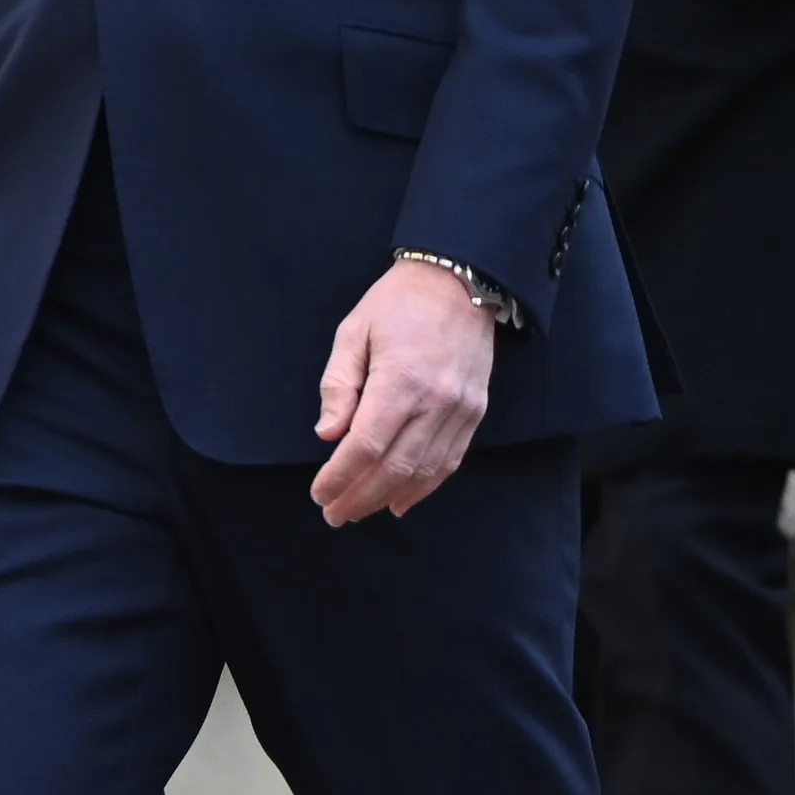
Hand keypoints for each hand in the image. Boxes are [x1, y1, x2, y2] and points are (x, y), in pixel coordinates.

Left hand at [310, 257, 495, 526]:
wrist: (460, 280)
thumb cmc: (398, 304)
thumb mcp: (352, 333)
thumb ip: (338, 386)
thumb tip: (328, 435)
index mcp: (400, 382)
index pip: (364, 447)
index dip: (339, 477)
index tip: (319, 493)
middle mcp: (434, 403)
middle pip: (393, 468)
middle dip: (359, 497)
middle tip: (333, 514)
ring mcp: (460, 411)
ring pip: (423, 472)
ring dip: (388, 497)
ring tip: (359, 511)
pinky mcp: (475, 412)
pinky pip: (450, 461)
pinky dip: (425, 487)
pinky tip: (400, 501)